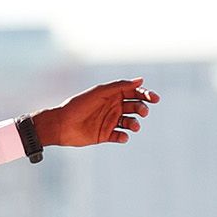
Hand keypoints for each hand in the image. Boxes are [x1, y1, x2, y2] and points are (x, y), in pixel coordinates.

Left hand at [34, 78, 158, 147]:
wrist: (62, 124)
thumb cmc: (79, 105)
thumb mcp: (100, 92)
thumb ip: (120, 86)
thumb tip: (140, 80)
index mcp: (113, 95)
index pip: (135, 93)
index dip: (146, 95)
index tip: (154, 99)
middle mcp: (113, 107)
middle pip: (135, 107)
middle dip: (142, 109)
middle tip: (142, 112)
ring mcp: (110, 121)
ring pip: (130, 122)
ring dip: (135, 124)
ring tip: (134, 126)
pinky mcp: (105, 135)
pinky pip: (120, 136)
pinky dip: (124, 137)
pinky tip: (121, 136)